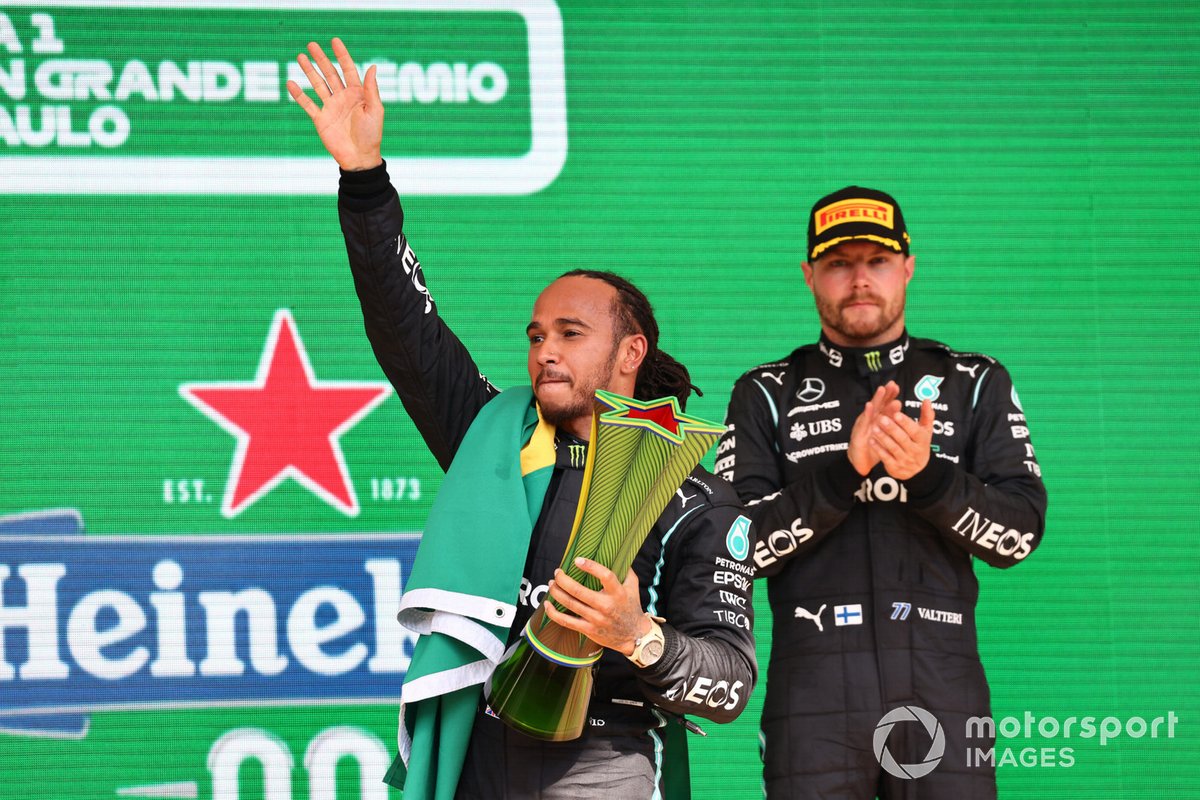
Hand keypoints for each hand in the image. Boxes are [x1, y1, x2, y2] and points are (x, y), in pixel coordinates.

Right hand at [286, 38, 383, 170]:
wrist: (360, 158)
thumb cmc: (371, 135)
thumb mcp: (375, 110)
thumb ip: (372, 89)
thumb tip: (372, 66)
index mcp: (358, 94)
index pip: (348, 70)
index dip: (342, 55)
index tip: (335, 41)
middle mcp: (343, 98)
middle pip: (330, 74)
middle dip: (321, 59)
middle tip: (311, 44)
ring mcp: (331, 107)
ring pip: (318, 85)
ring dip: (309, 71)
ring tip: (300, 57)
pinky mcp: (321, 119)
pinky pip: (308, 104)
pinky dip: (299, 95)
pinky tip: (291, 83)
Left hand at [543, 558, 650, 656]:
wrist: (634, 635)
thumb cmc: (631, 607)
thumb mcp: (633, 587)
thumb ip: (626, 571)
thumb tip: (616, 554)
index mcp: (617, 593)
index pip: (605, 576)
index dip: (590, 567)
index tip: (577, 560)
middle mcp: (606, 606)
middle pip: (579, 591)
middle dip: (563, 579)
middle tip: (557, 572)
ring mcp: (596, 619)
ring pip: (570, 604)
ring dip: (557, 592)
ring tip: (552, 583)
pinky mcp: (588, 629)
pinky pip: (566, 621)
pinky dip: (554, 613)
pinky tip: (547, 604)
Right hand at [848, 381, 900, 475]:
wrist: (860, 462)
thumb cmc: (873, 447)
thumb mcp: (885, 434)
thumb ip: (891, 422)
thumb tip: (899, 408)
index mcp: (878, 419)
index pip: (885, 405)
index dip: (890, 395)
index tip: (896, 387)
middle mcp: (871, 420)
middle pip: (879, 404)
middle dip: (885, 393)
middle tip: (892, 384)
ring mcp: (864, 425)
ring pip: (871, 410)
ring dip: (876, 399)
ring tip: (881, 389)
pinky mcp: (859, 433)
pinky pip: (863, 422)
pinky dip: (866, 413)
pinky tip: (869, 406)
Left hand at [870, 399, 934, 479]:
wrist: (918, 470)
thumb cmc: (919, 444)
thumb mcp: (925, 431)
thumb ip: (927, 415)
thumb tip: (927, 399)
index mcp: (922, 440)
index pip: (914, 431)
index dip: (905, 423)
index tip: (896, 413)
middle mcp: (914, 451)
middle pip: (903, 439)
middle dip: (892, 429)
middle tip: (881, 418)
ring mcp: (905, 460)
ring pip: (893, 448)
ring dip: (883, 437)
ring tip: (874, 427)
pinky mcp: (895, 467)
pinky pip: (886, 457)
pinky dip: (878, 449)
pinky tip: (871, 440)